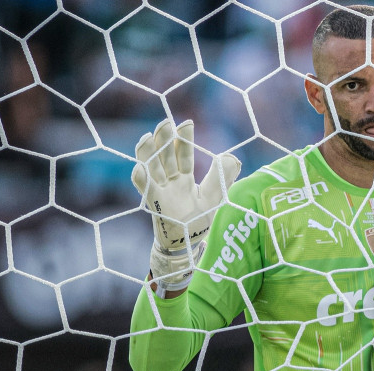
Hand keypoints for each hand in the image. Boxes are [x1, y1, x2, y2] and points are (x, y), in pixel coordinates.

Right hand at [131, 118, 240, 291]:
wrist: (187, 245)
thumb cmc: (198, 221)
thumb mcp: (214, 198)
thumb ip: (222, 177)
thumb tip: (233, 156)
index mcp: (184, 178)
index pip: (183, 153)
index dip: (184, 139)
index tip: (187, 122)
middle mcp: (169, 181)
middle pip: (165, 156)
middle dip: (164, 139)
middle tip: (165, 122)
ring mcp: (160, 191)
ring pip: (151, 167)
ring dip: (147, 153)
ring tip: (146, 138)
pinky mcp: (154, 204)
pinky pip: (145, 190)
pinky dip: (141, 179)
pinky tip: (140, 168)